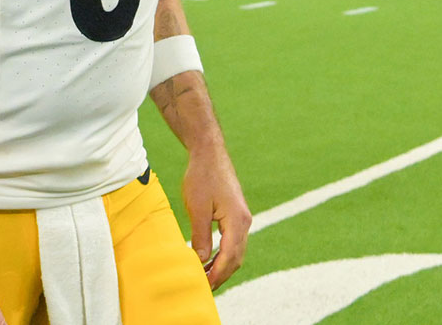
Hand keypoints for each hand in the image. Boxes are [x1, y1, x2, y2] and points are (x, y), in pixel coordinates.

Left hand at [182, 148, 250, 290]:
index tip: (204, 286)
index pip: (229, 257)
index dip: (217, 274)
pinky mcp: (236, 215)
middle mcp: (244, 222)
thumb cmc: (202, 176)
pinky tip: (210, 260)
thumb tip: (202, 260)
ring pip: (236, 251)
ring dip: (222, 266)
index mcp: (237, 221)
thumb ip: (201, 235)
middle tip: (204, 288)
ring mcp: (242, 218)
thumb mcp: (197, 207)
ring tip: (205, 278)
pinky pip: (233, 242)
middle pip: (236, 258)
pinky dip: (223, 255)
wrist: (209, 153)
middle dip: (221, 275)